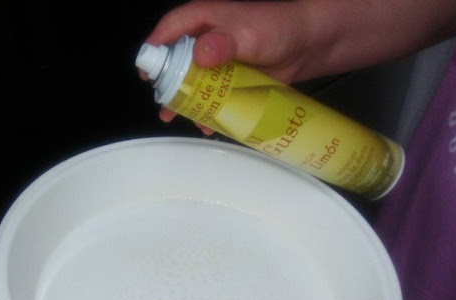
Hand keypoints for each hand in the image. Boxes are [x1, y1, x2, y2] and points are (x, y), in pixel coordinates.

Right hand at [143, 0, 455, 127]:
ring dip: (184, 100)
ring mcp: (217, 63)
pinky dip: (208, 109)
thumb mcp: (249, 32)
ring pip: (192, 82)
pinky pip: (212, 96)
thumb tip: (200, 54)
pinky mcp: (229, 81)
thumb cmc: (278, 28)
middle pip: (176, 61)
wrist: (308, 44)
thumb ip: (223, 41)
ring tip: (174, 116)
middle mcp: (206, 41)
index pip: (171, 30)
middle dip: (167, 82)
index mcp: (204, 20)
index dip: (156, 48)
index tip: (148, 68)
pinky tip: (206, 123)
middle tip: (162, 101)